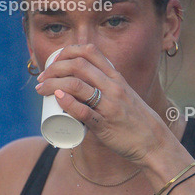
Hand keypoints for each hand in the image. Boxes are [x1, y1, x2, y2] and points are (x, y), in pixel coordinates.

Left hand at [35, 44, 170, 165]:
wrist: (153, 142)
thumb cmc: (135, 119)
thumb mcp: (124, 94)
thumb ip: (107, 86)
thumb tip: (82, 83)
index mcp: (116, 77)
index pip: (90, 52)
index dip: (67, 52)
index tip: (54, 61)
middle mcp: (113, 87)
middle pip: (78, 66)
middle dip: (54, 68)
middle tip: (43, 78)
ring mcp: (109, 105)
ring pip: (76, 85)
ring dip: (53, 84)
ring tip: (42, 89)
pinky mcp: (105, 125)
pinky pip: (83, 111)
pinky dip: (68, 102)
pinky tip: (57, 98)